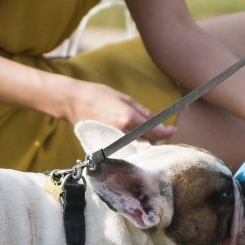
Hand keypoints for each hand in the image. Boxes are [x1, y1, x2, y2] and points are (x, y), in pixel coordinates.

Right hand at [54, 76, 175, 141]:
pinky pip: (125, 149)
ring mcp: (113, 141)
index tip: (172, 130)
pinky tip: (134, 141)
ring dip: (144, 144)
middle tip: (160, 132)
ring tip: (147, 136)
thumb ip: (141, 110)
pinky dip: (132, 147)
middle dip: (156, 139)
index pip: (154, 132)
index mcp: (128, 118)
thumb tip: (154, 121)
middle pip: (147, 143)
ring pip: (136, 148)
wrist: (72, 102)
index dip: (166, 133)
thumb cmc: (98, 95)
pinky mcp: (106, 146)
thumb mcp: (124, 97)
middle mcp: (122, 133)